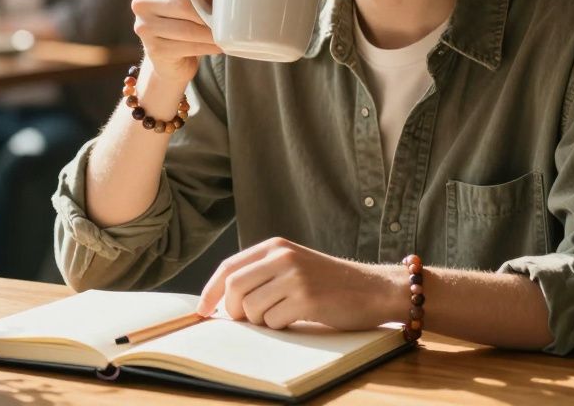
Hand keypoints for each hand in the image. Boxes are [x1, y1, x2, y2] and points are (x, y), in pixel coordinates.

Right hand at [131, 0, 221, 85]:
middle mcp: (142, 1)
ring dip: (212, 32)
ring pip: (188, 28)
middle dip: (211, 12)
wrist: (170, 53)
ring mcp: (144, 26)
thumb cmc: (184, 15)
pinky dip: (208, 47)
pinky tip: (219, 45)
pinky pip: (188, 47)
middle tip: (230, 16)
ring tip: (228, 32)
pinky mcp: (153, 49)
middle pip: (186, 4)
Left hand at [197, 237, 404, 330]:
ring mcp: (294, 277)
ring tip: (281, 315)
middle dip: (231, 310)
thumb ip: (262, 273)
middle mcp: (282, 257)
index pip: (228, 266)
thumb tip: (223, 300)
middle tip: (243, 320)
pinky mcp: (306, 299)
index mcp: (275, 246)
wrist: (372, 289)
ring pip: (251, 308)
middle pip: (233, 287)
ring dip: (260, 321)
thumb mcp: (294, 265)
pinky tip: (296, 319)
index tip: (201, 310)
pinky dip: (279, 326)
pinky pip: (273, 321)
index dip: (210, 290)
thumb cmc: (329, 283)